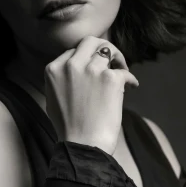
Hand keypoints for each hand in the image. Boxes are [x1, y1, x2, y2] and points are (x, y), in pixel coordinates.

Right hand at [44, 35, 138, 155]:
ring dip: (118, 61)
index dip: (86, 56)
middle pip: (90, 42)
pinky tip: (132, 86)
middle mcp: (71, 65)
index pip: (73, 51)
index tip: (95, 65)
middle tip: (112, 58)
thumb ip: (61, 79)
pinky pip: (125, 72)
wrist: (82, 144)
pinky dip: (130, 79)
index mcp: (54, 69)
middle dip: (103, 47)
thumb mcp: (53, 98)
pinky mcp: (111, 78)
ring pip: (109, 53)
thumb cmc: (68, 128)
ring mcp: (92, 70)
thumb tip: (74, 70)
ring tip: (122, 71)